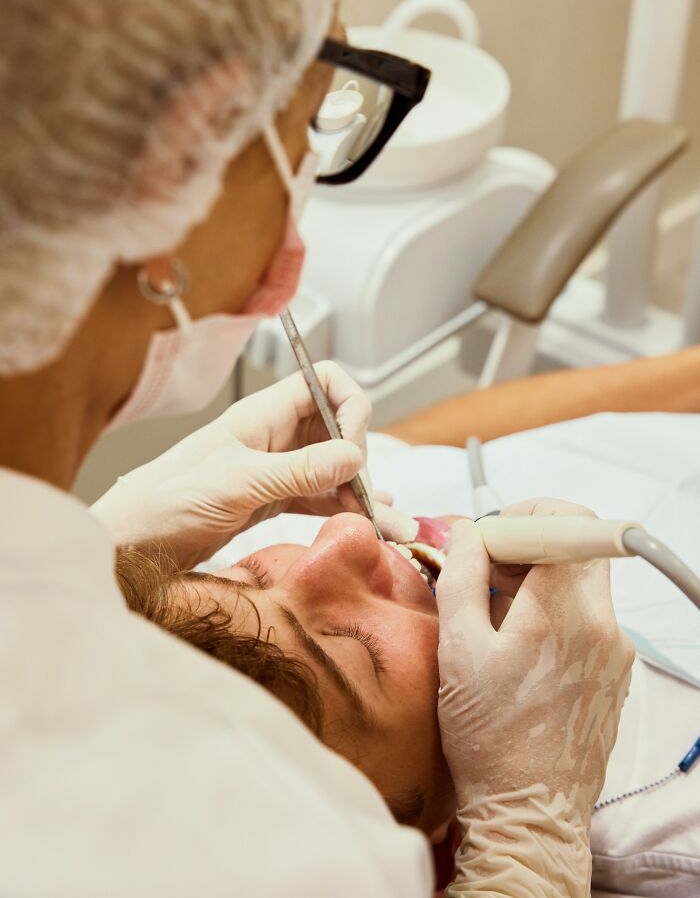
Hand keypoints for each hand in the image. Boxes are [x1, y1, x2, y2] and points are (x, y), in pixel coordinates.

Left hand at [93, 362, 376, 569]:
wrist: (133, 542)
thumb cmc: (167, 501)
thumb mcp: (237, 483)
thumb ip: (297, 469)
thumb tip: (353, 456)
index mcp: (263, 414)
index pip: (323, 381)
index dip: (349, 405)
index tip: (355, 446)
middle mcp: (275, 435)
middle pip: (338, 427)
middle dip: (364, 457)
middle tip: (370, 495)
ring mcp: (276, 468)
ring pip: (333, 468)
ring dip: (363, 492)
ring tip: (391, 524)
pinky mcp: (273, 500)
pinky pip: (320, 497)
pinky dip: (344, 509)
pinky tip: (367, 522)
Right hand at [437, 498, 634, 895]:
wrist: (529, 811)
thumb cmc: (489, 739)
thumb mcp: (458, 649)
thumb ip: (461, 576)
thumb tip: (466, 532)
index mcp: (564, 612)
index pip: (566, 521)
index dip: (523, 516)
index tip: (490, 537)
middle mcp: (602, 624)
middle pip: (574, 548)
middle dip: (526, 546)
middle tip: (484, 571)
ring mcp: (614, 649)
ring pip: (579, 581)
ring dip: (536, 580)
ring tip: (492, 614)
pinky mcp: (614, 670)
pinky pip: (585, 616)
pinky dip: (551, 612)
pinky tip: (515, 645)